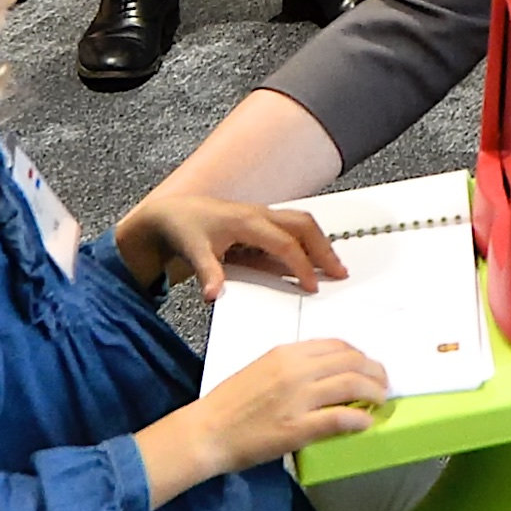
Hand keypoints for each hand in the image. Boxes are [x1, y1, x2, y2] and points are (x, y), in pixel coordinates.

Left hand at [115, 191, 345, 304]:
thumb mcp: (192, 252)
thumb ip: (207, 273)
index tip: (312, 286)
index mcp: (246, 221)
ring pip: (301, 224)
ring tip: (334, 267)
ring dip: (320, 243)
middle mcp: (259, 214)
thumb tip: (214, 295)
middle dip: (324, 248)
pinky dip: (306, 243)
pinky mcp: (259, 223)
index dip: (300, 264)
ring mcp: (261, 216)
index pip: (283, 242)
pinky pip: (291, 230)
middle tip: (340, 273)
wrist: (171, 215)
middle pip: (303, 225)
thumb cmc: (183, 230)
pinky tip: (313, 262)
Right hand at [143, 336, 391, 498]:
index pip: (337, 346)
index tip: (368, 367)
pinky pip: (340, 418)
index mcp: (286, 353)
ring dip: (374, 393)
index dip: (360, 356)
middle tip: (383, 385)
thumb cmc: (229, 404)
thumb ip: (293, 368)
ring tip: (380, 402)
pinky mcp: (298, 427)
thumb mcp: (262, 370)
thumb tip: (324, 376)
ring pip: (353, 385)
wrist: (206, 431)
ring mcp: (298, 398)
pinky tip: (365, 424)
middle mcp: (296, 370)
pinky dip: (360, 419)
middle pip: (352, 362)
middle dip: (375, 372)